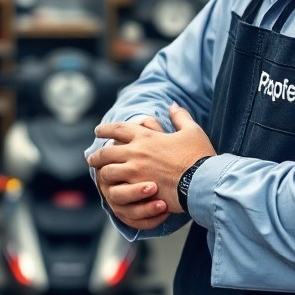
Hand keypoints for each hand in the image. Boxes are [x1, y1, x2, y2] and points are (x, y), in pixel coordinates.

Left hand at [88, 103, 214, 216]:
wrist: (202, 181)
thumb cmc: (198, 156)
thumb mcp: (192, 130)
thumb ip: (180, 116)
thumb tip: (173, 104)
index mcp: (146, 137)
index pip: (119, 129)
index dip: (106, 129)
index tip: (98, 130)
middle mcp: (136, 152)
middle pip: (107, 152)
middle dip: (97, 154)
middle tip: (91, 158)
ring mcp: (135, 172)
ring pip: (108, 171)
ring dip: (101, 172)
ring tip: (98, 174)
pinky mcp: (138, 190)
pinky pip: (117, 189)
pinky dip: (111, 189)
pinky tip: (110, 190)